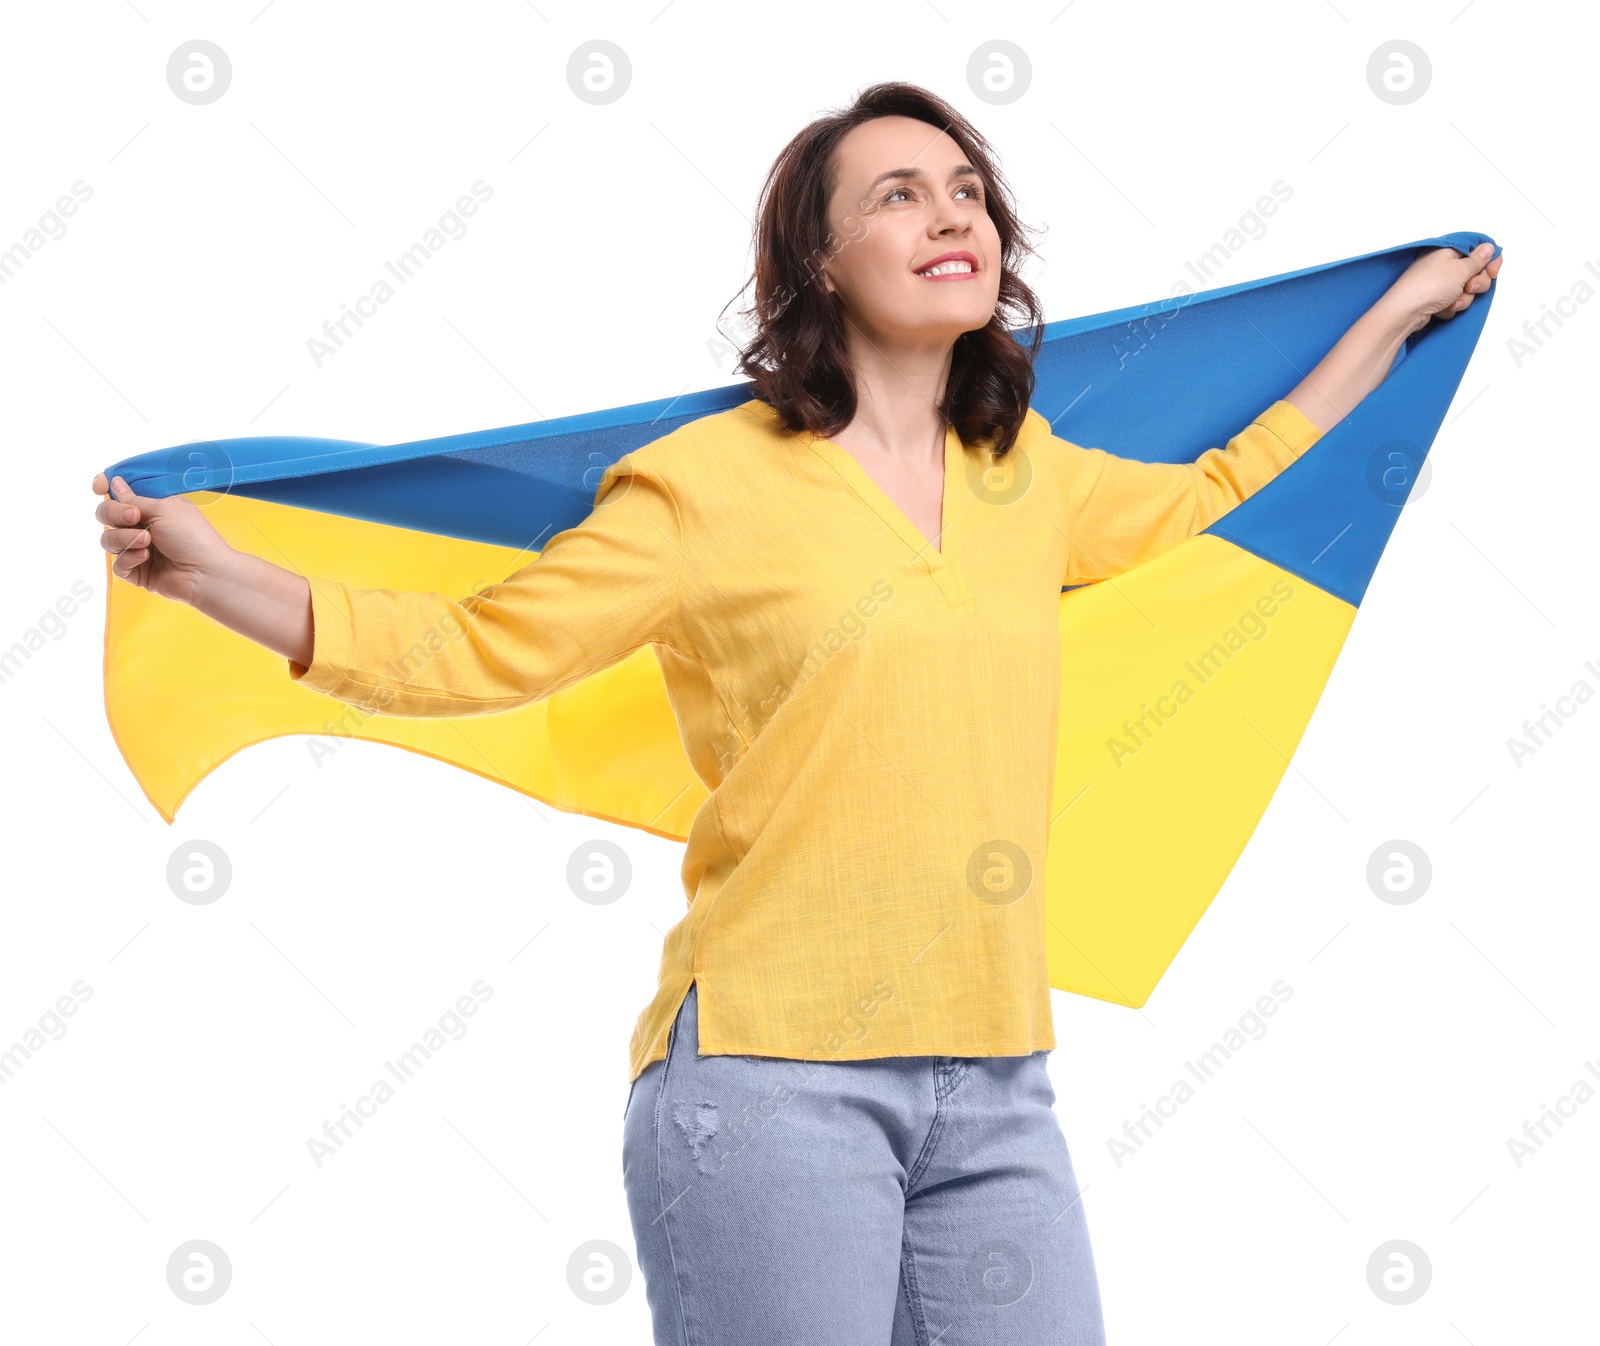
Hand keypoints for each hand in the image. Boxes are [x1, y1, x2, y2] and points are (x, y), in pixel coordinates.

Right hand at [91, 470, 231, 603]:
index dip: (105, 488)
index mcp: (151, 508)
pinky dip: (129, 559)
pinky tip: (146, 558)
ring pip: (108, 539)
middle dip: (114, 513)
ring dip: (124, 538)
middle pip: (106, 515)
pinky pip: (117, 563)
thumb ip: (134, 499)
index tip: (99, 486)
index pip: (118, 494)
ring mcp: (137, 549)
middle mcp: (142, 526)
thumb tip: (114, 482)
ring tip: (147, 542)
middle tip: (134, 518)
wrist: (205, 572)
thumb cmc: (192, 536)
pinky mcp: (136, 571)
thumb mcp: (163, 509)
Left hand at [1383, 241, 1504, 336]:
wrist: (1404, 313)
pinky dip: (1451, 306)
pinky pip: (1454, 301)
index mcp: (1447, 250)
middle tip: (1468, 288)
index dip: (1489, 260)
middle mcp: (1442, 264)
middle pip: (1474, 271)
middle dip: (1476, 283)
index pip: (1477, 249)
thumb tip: (1488, 247)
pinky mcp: (1434, 298)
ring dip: (1463, 298)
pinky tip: (1441, 309)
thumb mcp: (1460, 269)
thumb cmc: (1430, 286)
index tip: (1493, 272)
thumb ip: (1478, 259)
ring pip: (1466, 289)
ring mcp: (1438, 282)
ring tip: (1451, 302)